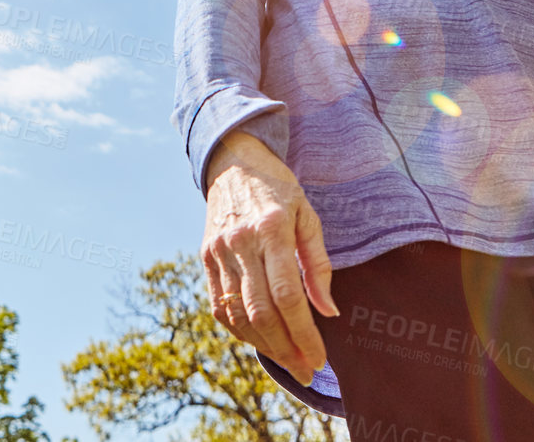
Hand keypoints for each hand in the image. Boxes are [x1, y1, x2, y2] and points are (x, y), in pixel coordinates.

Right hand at [201, 130, 338, 384]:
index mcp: (271, 229)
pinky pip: (219, 306)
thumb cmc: (279, 189)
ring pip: (238, 314)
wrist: (232, 162)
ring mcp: (218, 252)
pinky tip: (262, 342)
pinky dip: (241, 330)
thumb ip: (318, 263)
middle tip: (308, 371)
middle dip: (287, 349)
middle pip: (261, 312)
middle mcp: (240, 243)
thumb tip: (329, 311)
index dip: (304, 333)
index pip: (287, 295)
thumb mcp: (308, 215)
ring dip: (265, 346)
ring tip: (290, 362)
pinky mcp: (205, 257)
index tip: (320, 358)